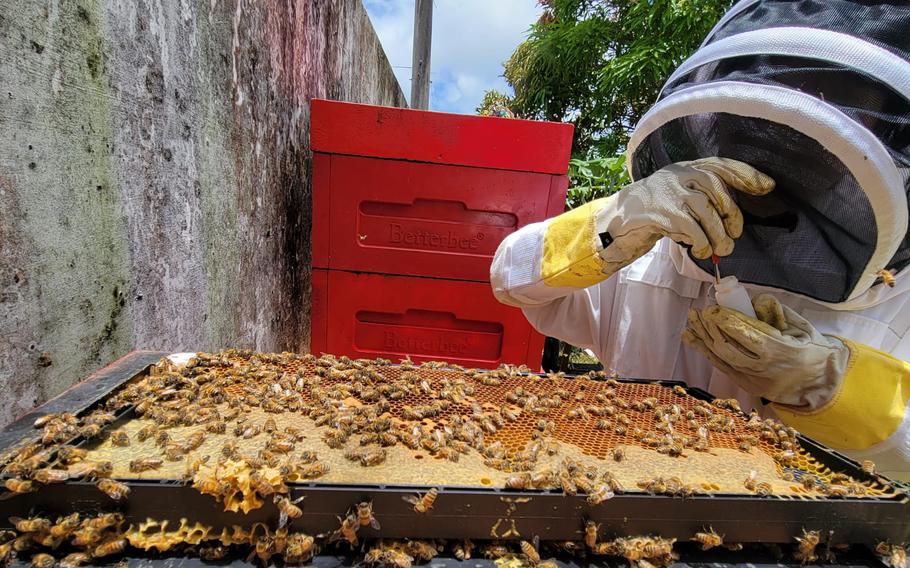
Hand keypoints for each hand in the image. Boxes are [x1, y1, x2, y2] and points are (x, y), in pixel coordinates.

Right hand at [596, 157, 773, 271]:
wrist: (617, 220)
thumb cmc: (654, 211)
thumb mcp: (679, 196)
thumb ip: (702, 198)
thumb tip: (733, 218)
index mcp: (686, 168)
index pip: (721, 165)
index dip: (746, 175)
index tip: (767, 186)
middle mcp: (679, 174)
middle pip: (717, 189)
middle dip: (732, 215)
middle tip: (734, 236)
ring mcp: (669, 192)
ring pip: (706, 211)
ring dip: (717, 235)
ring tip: (719, 249)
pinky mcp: (661, 212)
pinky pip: (691, 227)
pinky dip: (700, 241)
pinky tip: (698, 249)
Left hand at [682, 294, 850, 407]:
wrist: (820, 384)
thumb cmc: (812, 350)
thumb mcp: (802, 327)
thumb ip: (777, 312)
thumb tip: (754, 299)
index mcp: (782, 351)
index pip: (747, 334)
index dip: (726, 320)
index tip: (713, 308)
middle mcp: (765, 369)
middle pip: (728, 347)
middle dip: (711, 328)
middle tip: (700, 311)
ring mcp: (754, 380)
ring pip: (721, 357)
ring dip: (703, 337)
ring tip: (692, 320)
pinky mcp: (747, 386)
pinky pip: (721, 366)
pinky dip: (705, 351)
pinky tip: (691, 338)